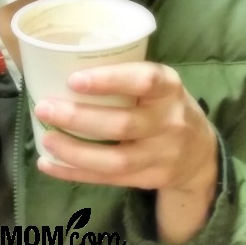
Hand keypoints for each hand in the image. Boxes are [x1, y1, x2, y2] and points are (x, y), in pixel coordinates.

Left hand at [33, 62, 217, 242]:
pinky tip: (48, 164)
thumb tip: (60, 64)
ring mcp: (162, 155)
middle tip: (44, 107)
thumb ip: (125, 76)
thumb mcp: (159, 84)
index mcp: (169, 87)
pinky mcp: (149, 179)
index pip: (144, 81)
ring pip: (115, 159)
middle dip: (78, 117)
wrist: (201, 154)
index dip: (109, 80)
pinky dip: (74, 173)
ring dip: (74, 151)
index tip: (74, 79)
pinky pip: (108, 180)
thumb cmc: (164, 106)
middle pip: (123, 124)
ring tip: (46, 138)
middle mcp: (170, 122)